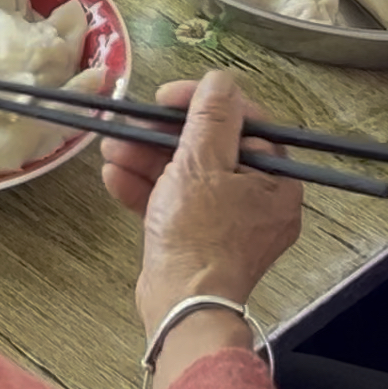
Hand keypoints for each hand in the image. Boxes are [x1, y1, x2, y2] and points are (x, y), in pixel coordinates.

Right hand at [101, 72, 305, 327]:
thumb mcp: (201, 165)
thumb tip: (220, 80)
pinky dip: (148, 190)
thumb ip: (210, 118)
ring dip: (146, 159)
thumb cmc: (199, 237)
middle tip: (131, 125)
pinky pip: (176, 205)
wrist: (181, 308)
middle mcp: (259, 201)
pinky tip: (114, 178)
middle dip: (163, 136)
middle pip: (210, 149)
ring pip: (187, 176)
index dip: (202, 103)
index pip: (244, 123)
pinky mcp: (200, 241)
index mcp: (276, 180)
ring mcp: (228, 224)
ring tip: (111, 149)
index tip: (166, 97)